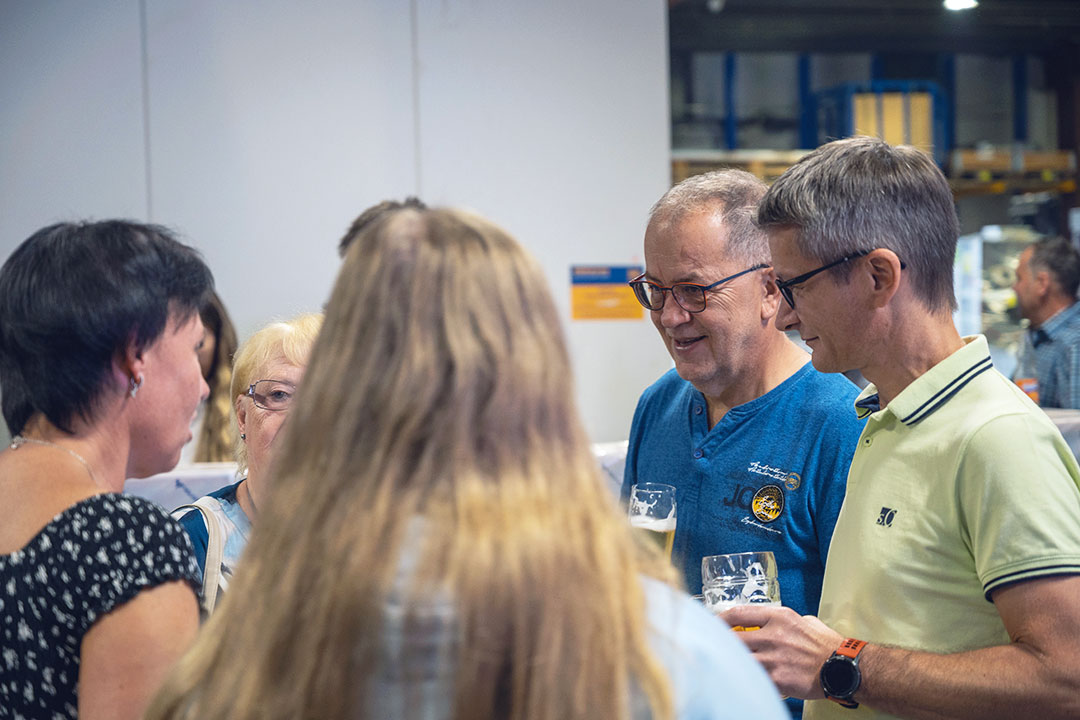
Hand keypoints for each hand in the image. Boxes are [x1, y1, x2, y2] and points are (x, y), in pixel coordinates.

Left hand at [720, 605, 844, 699]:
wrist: (844, 668)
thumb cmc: (828, 645)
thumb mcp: (806, 621)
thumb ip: (786, 619)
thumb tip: (771, 620)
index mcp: (779, 617)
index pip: (739, 613)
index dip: (721, 619)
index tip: (714, 623)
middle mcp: (773, 635)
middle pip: (733, 637)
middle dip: (721, 642)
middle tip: (715, 646)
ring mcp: (774, 658)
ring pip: (739, 658)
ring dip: (732, 661)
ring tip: (728, 663)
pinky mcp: (778, 678)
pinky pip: (754, 678)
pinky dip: (747, 678)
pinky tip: (744, 679)